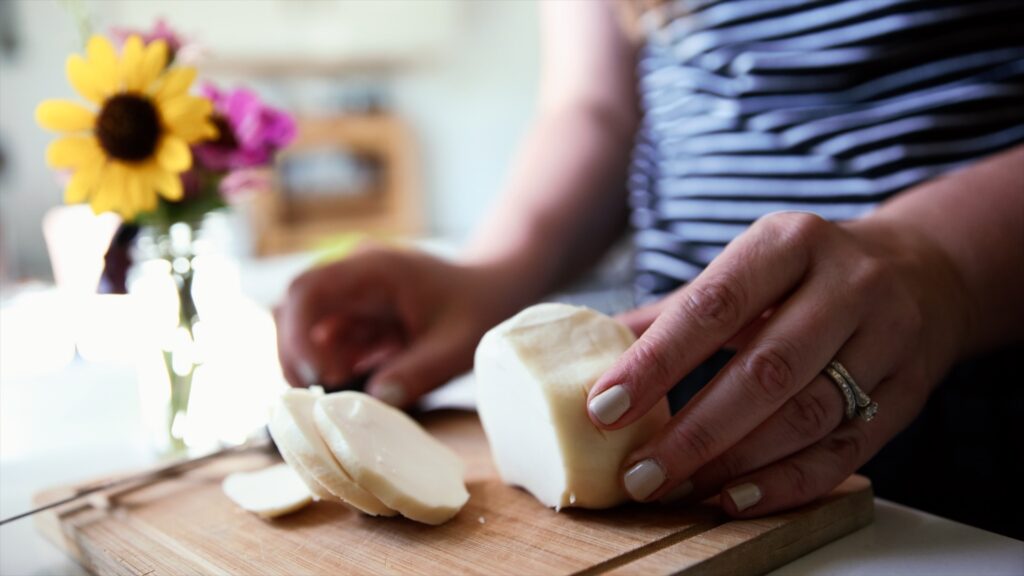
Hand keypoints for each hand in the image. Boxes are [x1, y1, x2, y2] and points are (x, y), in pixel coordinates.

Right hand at [276, 244, 507, 406]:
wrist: (494, 291)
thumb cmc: (479, 309)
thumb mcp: (458, 344)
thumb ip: (421, 370)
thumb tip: (377, 398)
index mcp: (373, 269)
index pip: (308, 291)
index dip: (300, 335)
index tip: (321, 376)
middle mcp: (353, 277)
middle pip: (293, 309)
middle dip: (295, 354)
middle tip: (317, 397)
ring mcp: (353, 298)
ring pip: (304, 328)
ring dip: (309, 365)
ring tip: (336, 397)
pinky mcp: (357, 319)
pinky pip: (326, 343)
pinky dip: (329, 369)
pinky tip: (351, 389)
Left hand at [587, 212, 969, 515]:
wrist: (921, 270)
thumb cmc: (809, 273)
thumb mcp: (748, 268)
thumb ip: (678, 311)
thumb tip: (596, 349)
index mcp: (789, 242)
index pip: (713, 307)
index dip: (656, 363)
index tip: (604, 407)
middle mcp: (846, 285)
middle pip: (765, 371)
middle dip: (694, 431)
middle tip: (639, 472)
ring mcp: (887, 338)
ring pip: (807, 416)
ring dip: (734, 463)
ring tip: (677, 489)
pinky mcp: (907, 391)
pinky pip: (846, 450)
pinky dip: (787, 483)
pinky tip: (736, 498)